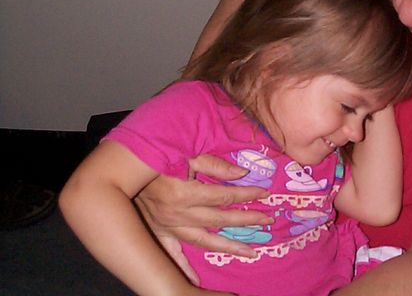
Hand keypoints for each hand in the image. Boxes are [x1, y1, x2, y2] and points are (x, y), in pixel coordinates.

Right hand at [135, 154, 273, 276]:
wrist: (119, 170)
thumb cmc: (156, 157)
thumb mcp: (186, 153)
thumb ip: (214, 165)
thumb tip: (241, 174)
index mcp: (185, 193)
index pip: (225, 195)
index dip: (247, 194)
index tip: (265, 194)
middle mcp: (177, 214)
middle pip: (219, 220)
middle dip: (246, 220)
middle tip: (267, 221)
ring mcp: (167, 226)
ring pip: (203, 240)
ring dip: (228, 246)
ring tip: (250, 253)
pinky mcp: (158, 231)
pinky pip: (172, 253)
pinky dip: (184, 267)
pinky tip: (196, 282)